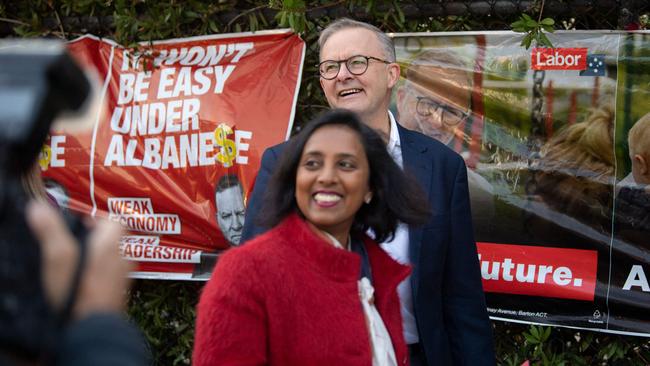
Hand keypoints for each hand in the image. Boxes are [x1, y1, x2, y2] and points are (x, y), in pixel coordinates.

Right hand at [26, 201, 132, 319]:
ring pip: (113, 257)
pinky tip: (83, 282)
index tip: (81, 223)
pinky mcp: (119, 293)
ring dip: (98, 256)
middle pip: (114, 238)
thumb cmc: (79, 294)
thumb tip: (39, 208)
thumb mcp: (59, 258)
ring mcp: (124, 277)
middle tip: (76, 242)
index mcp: (112, 244)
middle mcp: (123, 258)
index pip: (114, 220)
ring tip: (78, 262)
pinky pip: (112, 275)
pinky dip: (100, 274)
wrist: (93, 328)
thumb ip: (51, 231)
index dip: (97, 218)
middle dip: (96, 237)